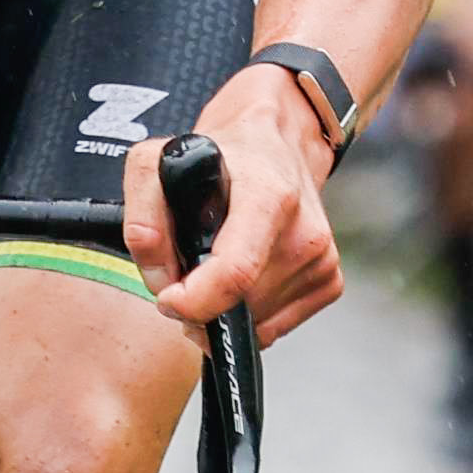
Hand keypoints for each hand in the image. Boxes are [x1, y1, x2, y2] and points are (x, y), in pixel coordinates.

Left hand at [133, 75, 345, 341]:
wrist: (274, 145)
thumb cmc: (218, 157)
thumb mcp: (159, 162)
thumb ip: (142, 216)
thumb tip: (159, 278)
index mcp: (268, 195)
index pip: (236, 271)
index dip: (195, 302)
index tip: (169, 300)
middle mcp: (303, 228)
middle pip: (241, 304)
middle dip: (201, 304)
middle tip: (184, 274)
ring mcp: (321, 257)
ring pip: (257, 323)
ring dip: (225, 310)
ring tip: (213, 270)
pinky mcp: (330, 278)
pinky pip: (276, 327)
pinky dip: (251, 315)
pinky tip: (242, 279)